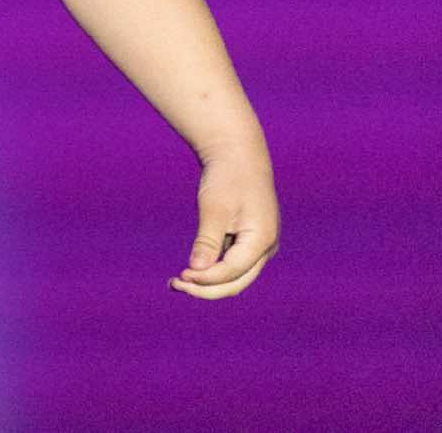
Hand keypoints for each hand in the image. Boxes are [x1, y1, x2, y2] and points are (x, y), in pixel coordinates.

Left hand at [169, 144, 278, 298]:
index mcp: (262, 240)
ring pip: (234, 276)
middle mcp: (266, 248)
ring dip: (208, 282)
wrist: (238, 154)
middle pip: (236, 282)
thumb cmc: (227, 177)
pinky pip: (232, 264)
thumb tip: (196, 272)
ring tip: (176, 282)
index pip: (232, 272)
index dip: (205, 279)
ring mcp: (261, 246)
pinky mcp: (251, 242)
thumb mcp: (214, 208)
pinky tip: (190, 271)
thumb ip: (208, 242)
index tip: (180, 276)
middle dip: (206, 288)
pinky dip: (212, 269)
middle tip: (175, 285)